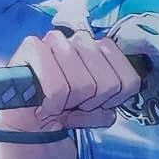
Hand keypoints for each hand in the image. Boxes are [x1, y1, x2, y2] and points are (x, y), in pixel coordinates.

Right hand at [0, 29, 140, 133]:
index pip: (129, 80)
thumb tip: (110, 111)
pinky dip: (53, 103)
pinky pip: (57, 87)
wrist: (29, 118)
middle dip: (91, 103)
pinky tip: (46, 104)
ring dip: (69, 104)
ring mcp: (58, 40)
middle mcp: (83, 40)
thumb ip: (110, 110)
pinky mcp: (32, 46)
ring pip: (83, 85)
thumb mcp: (96, 113)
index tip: (97, 104)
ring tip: (59, 103)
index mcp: (104, 51)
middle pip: (107, 84)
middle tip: (74, 104)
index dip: (114, 101)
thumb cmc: (64, 109)